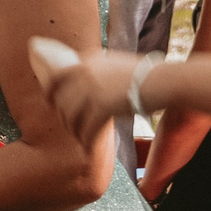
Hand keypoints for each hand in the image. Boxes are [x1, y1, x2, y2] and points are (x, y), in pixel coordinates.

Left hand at [24, 40, 139, 148]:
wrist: (162, 80)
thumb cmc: (144, 73)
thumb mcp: (114, 62)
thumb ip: (98, 69)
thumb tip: (87, 82)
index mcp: (86, 60)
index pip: (57, 76)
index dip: (49, 91)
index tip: (49, 101)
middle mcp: (84, 73)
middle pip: (62, 100)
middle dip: (63, 117)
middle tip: (69, 127)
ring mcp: (91, 90)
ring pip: (71, 116)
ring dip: (74, 131)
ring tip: (79, 139)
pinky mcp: (102, 107)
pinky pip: (87, 129)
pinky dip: (86, 141)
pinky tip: (87, 149)